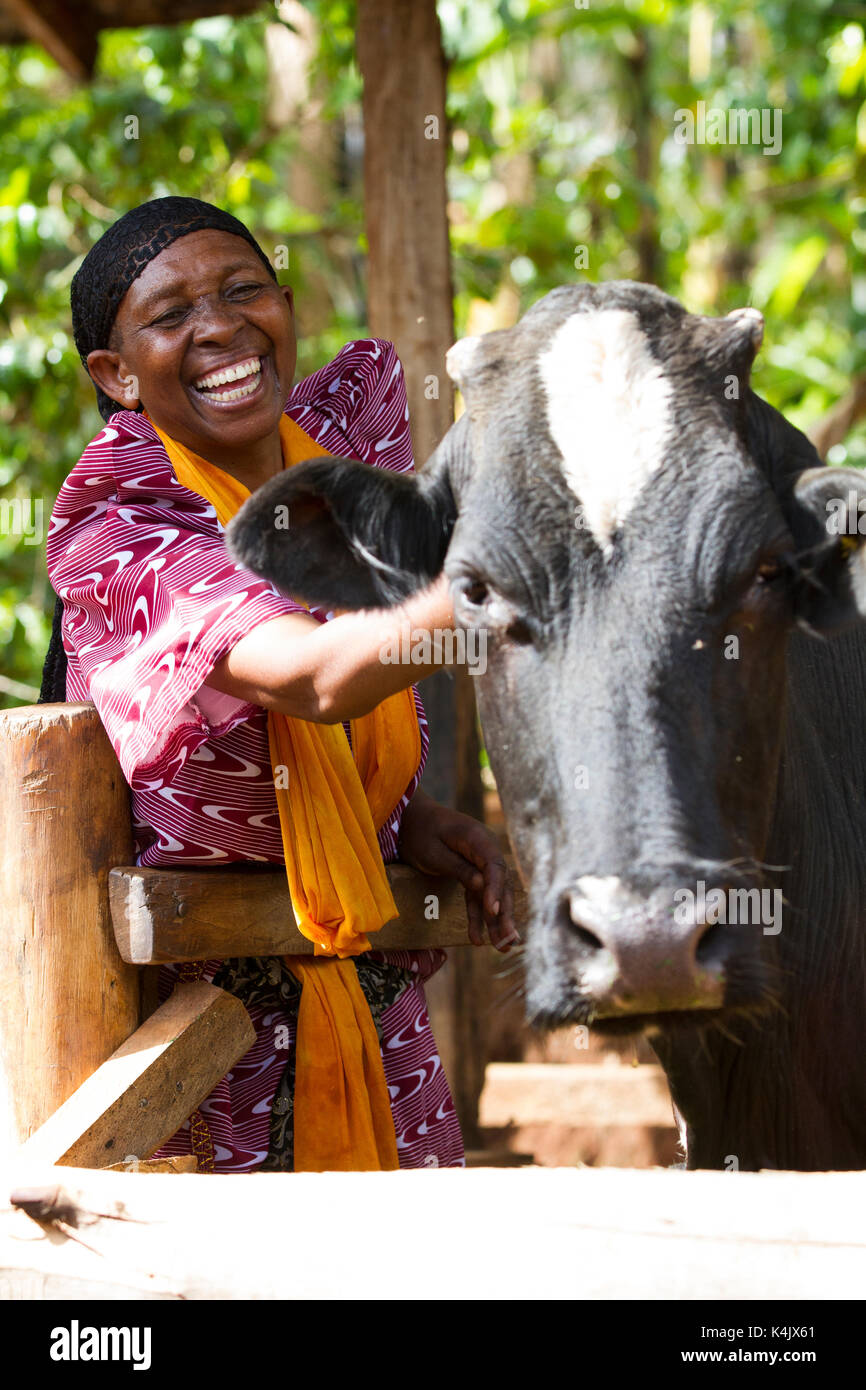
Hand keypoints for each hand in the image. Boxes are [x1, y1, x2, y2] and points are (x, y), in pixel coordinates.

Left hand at [397, 790, 519, 951]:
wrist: (411, 819)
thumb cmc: (420, 832)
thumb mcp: (434, 852)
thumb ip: (459, 868)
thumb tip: (482, 886)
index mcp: (477, 838)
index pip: (494, 866)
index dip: (495, 889)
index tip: (494, 911)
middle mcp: (485, 850)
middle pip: (500, 883)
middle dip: (505, 913)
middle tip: (509, 939)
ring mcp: (480, 862)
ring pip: (493, 893)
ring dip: (496, 921)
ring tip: (503, 947)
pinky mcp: (472, 872)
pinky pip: (478, 896)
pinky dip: (478, 916)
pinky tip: (478, 939)